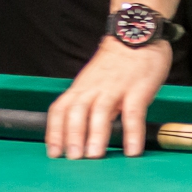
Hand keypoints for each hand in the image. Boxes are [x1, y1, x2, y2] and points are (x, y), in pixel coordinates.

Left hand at [47, 39, 174, 159]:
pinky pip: (134, 112)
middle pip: (77, 111)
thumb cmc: (116, 64)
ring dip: (96, 135)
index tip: (53, 153)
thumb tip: (78, 133)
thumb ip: (87, 103)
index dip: (55, 132)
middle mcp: (94, 87)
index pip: (60, 110)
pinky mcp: (138, 88)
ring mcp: (116, 87)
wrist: (136, 32)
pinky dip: (132, 132)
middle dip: (72, 136)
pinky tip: (132, 151)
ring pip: (101, 111)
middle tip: (72, 159)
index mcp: (81, 87)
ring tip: (94, 156)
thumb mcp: (94, 81)